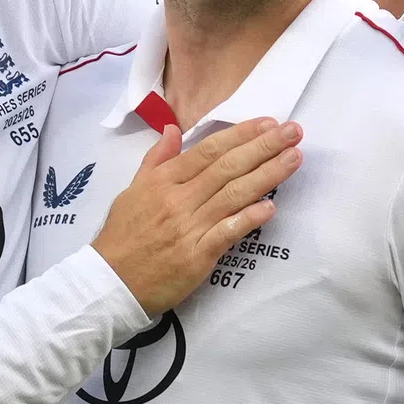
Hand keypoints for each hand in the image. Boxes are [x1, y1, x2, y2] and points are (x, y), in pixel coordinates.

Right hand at [93, 117, 301, 315]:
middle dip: (263, 147)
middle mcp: (178, 199)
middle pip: (227, 168)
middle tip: (292, 132)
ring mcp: (188, 227)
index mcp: (163, 180)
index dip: (240, 135)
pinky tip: (271, 207)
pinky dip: (249, 219)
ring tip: (293, 159)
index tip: (267, 122)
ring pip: (233, 195)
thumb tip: (173, 129)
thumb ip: (156, 159)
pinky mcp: (196, 256)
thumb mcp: (132, 189)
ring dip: (267, 176)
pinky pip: (226, 233)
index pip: (208, 151)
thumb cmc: (122, 235)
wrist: (110, 281)